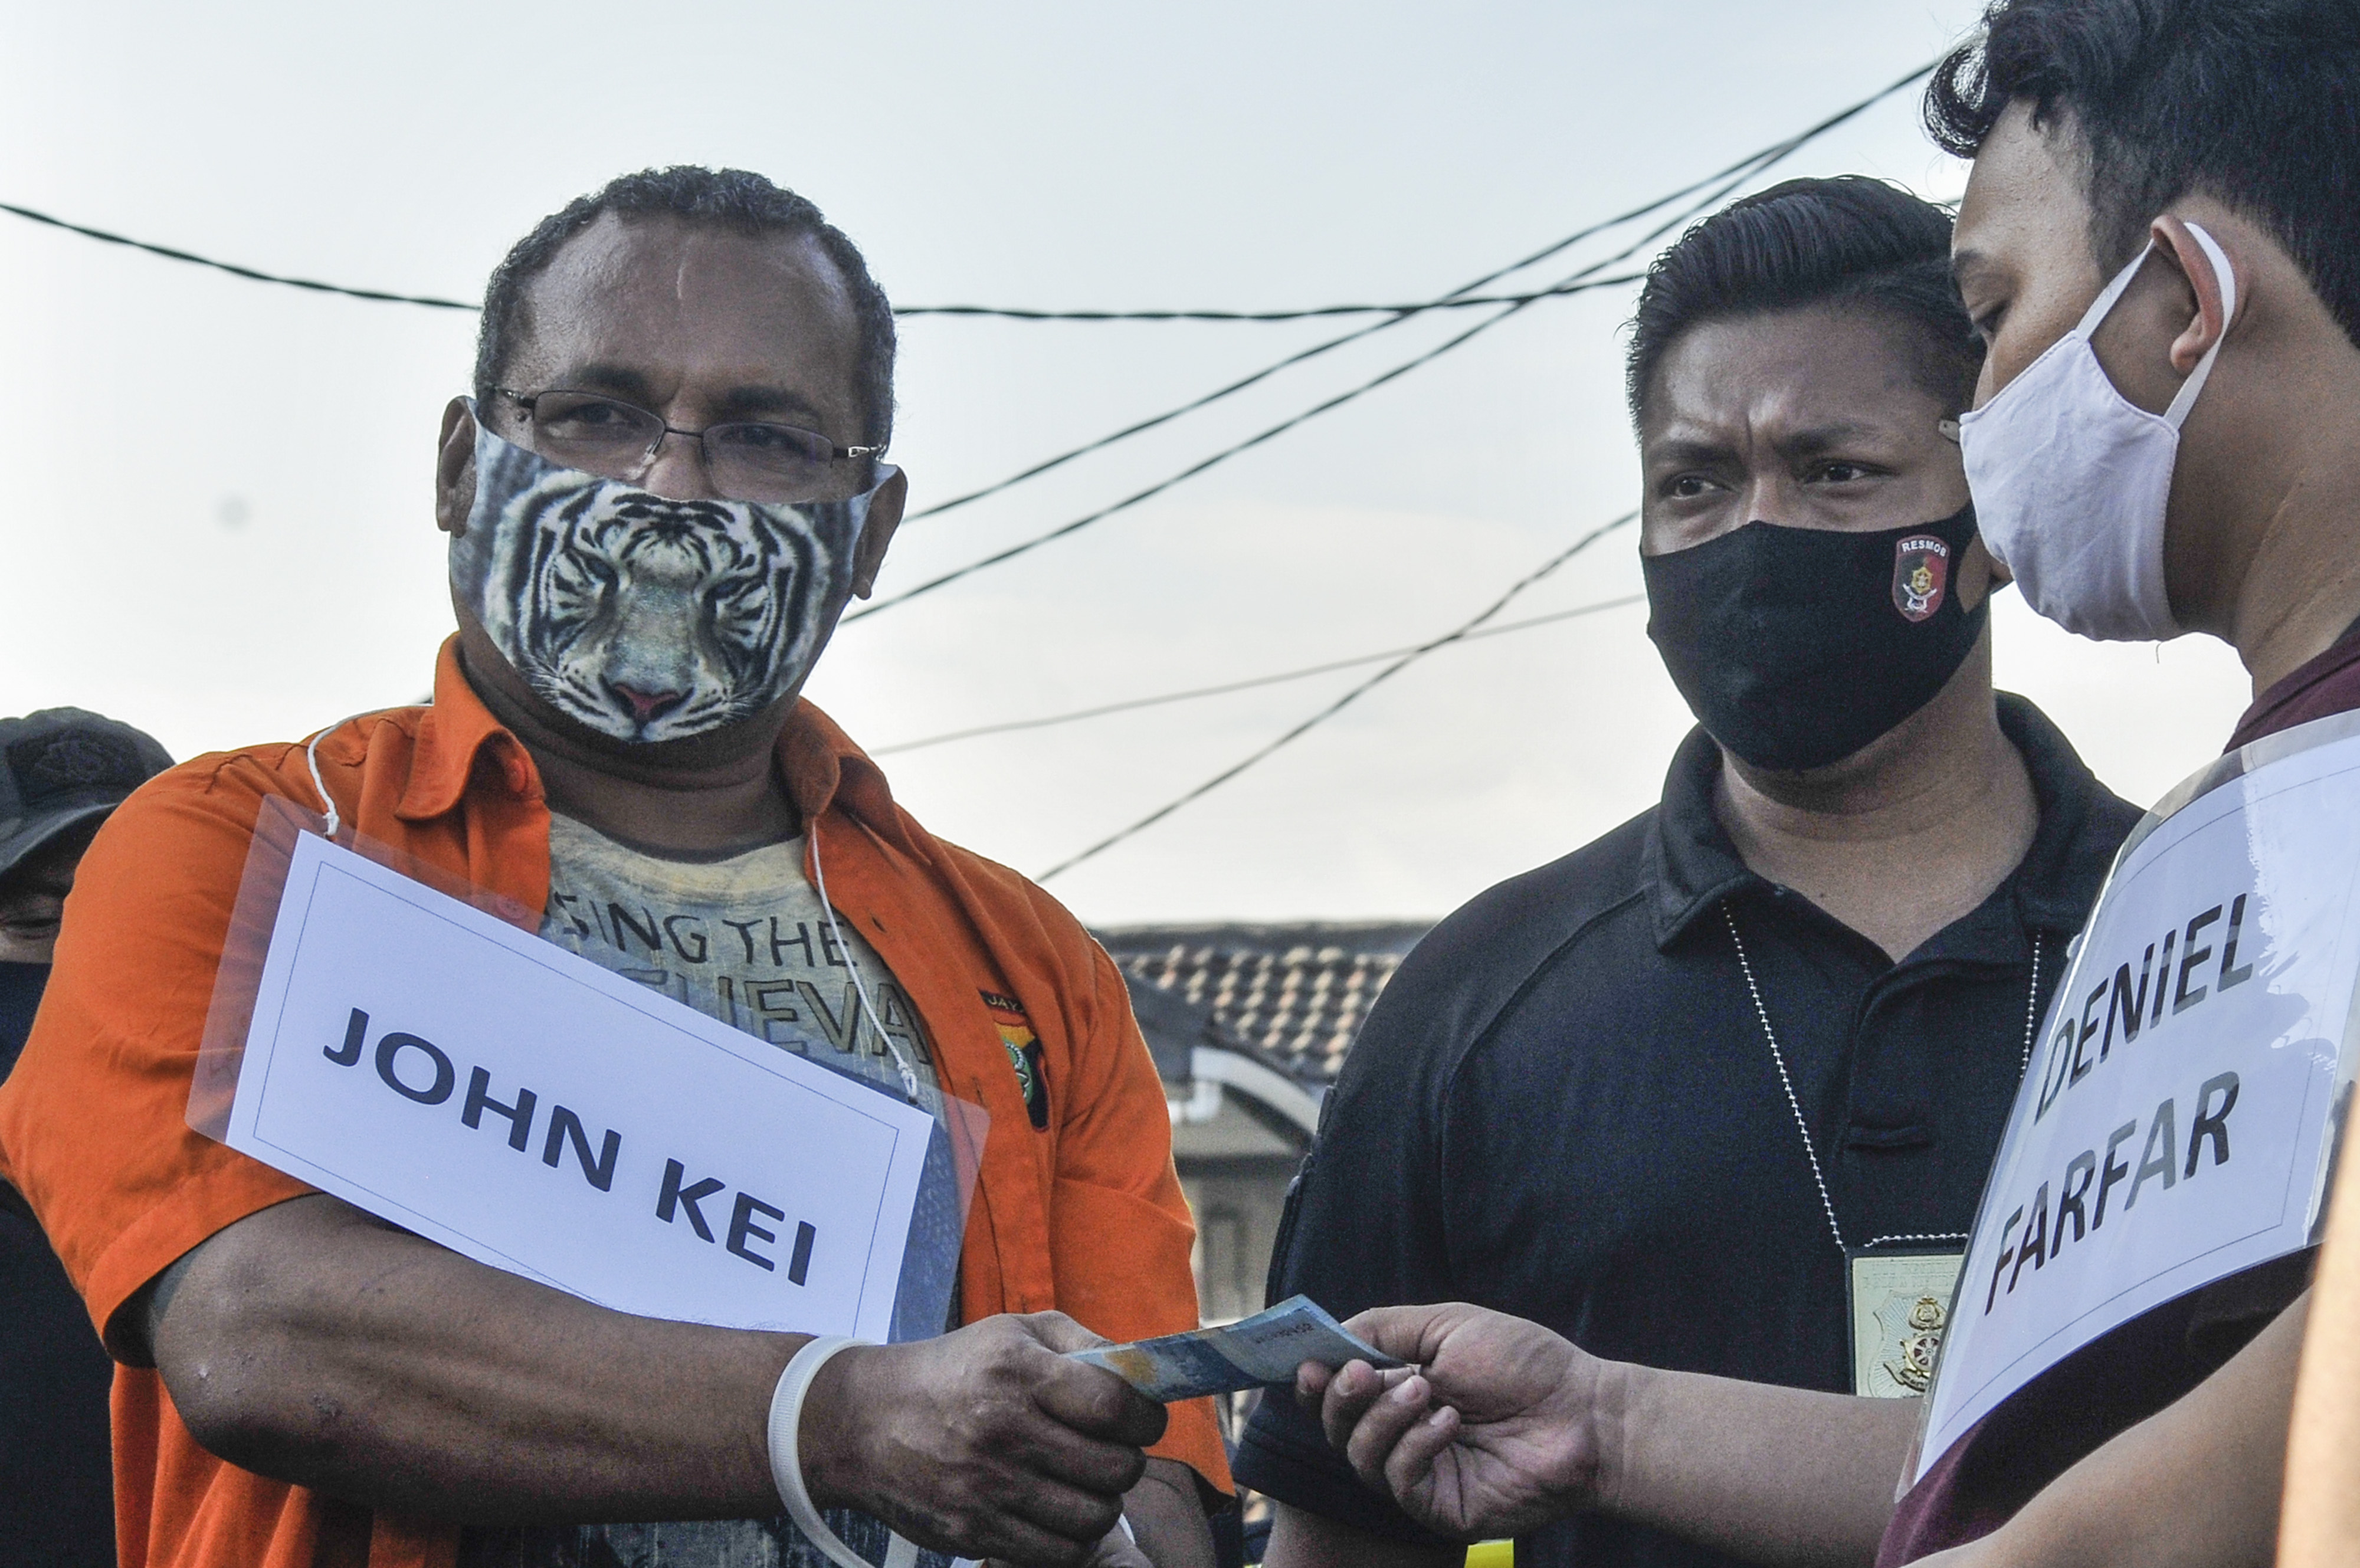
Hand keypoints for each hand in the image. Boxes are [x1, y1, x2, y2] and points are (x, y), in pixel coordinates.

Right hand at [801, 1312, 1166, 1566]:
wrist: (864, 1422)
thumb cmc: (955, 1371)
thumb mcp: (1014, 1332)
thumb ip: (1084, 1345)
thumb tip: (1144, 1374)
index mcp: (1017, 1372)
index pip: (1116, 1406)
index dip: (1146, 1417)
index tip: (1143, 1419)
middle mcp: (1003, 1430)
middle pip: (1116, 1468)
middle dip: (1126, 1461)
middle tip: (1108, 1451)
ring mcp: (987, 1487)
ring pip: (1094, 1518)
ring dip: (1101, 1503)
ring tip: (1081, 1482)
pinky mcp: (973, 1532)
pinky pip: (1058, 1554)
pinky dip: (1071, 1538)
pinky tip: (1057, 1511)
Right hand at [1298, 1303, 1604, 1539]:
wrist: (1582, 1412)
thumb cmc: (1524, 1363)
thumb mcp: (1448, 1325)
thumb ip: (1386, 1328)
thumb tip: (1332, 1337)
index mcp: (1399, 1387)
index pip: (1336, 1391)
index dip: (1312, 1380)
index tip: (1306, 1364)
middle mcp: (1401, 1431)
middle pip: (1335, 1426)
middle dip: (1339, 1398)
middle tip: (1363, 1375)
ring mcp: (1419, 1471)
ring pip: (1359, 1456)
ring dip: (1381, 1419)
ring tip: (1424, 1393)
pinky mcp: (1439, 1506)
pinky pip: (1398, 1482)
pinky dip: (1414, 1447)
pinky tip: (1449, 1425)